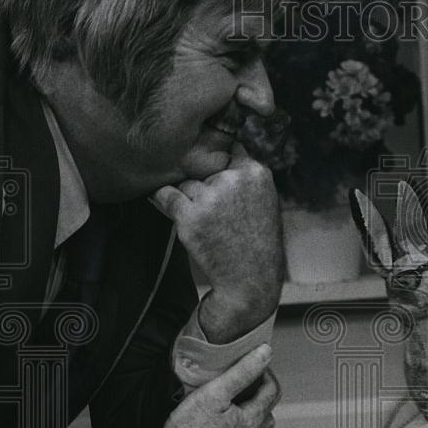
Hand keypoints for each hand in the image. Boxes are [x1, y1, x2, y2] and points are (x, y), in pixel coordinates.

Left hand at [152, 143, 283, 342]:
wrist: (251, 278)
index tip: (214, 169)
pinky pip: (165, 196)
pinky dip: (163, 201)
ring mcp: (210, 197)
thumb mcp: (264, 201)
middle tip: (215, 210)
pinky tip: (174, 212)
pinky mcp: (189, 215)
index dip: (218, 161)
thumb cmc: (258, 241)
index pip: (228, 149)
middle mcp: (233, 179)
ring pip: (186, 184)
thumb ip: (244, 178)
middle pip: (203, 168)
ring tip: (207, 223)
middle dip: (204, 185)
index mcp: (256, 173)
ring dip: (189, 199)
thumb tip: (222, 152)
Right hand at [153, 344, 280, 427]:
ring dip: (254, 426)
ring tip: (240, 414)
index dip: (266, 374)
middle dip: (262, 399)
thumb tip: (265, 354)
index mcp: (251, 421)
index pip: (272, 392)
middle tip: (247, 388)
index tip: (255, 366)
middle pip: (267, 417)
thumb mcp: (214, 393)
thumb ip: (242, 373)